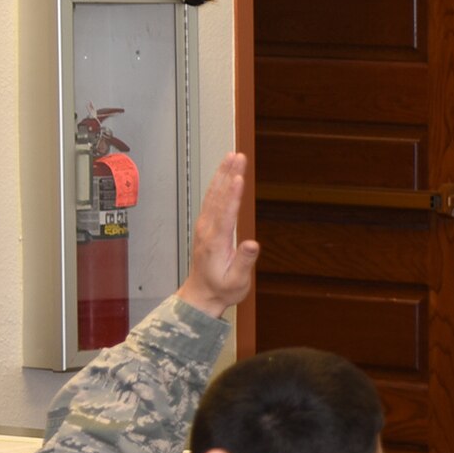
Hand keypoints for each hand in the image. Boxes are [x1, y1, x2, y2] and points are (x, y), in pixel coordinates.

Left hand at [177, 152, 260, 319]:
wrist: (201, 295)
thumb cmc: (222, 289)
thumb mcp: (237, 282)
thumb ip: (245, 262)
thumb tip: (252, 243)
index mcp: (216, 242)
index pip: (225, 214)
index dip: (232, 195)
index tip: (238, 177)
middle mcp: (207, 231)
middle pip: (219, 198)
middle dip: (229, 175)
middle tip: (238, 157)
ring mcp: (204, 226)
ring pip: (214, 195)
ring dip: (223, 174)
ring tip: (233, 157)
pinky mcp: (205, 225)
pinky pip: (211, 199)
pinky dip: (218, 184)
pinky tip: (224, 174)